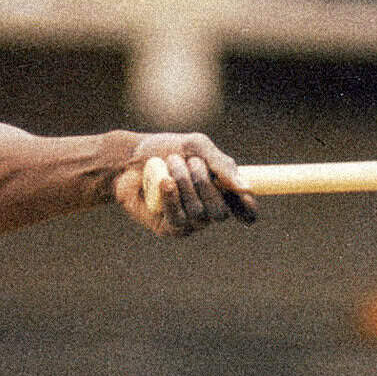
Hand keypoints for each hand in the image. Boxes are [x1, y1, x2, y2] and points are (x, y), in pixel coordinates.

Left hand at [113, 132, 257, 235]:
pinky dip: (172, 196)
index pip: (245, 210)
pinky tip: (164, 181)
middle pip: (220, 211)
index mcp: (222, 192)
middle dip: (205, 183)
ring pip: (198, 212)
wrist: (128, 159)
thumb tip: (246, 187)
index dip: (248, 208)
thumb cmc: (164, 151)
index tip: (244, 197)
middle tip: (190, 162)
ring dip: (183, 183)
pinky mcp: (169, 228)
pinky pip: (178, 218)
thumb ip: (222, 165)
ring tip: (169, 165)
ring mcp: (189, 222)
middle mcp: (208, 211)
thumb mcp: (196, 147)